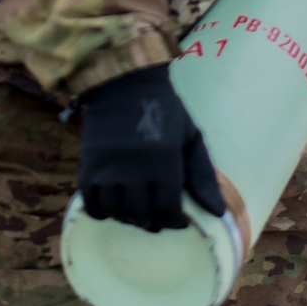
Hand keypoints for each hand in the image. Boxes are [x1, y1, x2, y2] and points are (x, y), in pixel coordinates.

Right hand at [78, 65, 224, 231]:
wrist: (124, 83)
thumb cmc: (164, 110)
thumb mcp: (191, 136)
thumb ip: (204, 175)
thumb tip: (219, 212)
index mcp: (164, 163)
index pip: (168, 211)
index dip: (174, 220)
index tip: (177, 218)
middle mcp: (134, 171)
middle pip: (142, 216)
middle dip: (153, 221)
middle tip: (157, 216)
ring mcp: (107, 171)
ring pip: (117, 213)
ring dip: (129, 218)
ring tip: (137, 210)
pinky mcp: (88, 167)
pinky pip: (92, 205)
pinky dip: (102, 212)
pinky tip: (113, 206)